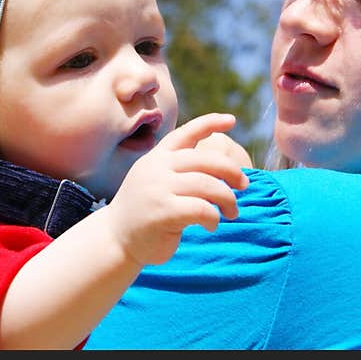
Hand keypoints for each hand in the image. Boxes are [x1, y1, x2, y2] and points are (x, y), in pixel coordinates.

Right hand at [101, 113, 249, 265]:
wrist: (116, 239)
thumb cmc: (145, 212)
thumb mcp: (156, 181)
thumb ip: (179, 170)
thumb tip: (222, 167)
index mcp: (157, 157)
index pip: (186, 133)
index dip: (210, 123)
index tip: (231, 119)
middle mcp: (157, 167)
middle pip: (207, 161)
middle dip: (232, 171)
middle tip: (244, 186)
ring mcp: (158, 188)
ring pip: (208, 185)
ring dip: (228, 199)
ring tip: (232, 212)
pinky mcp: (163, 212)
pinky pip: (202, 209)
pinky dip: (214, 217)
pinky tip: (212, 225)